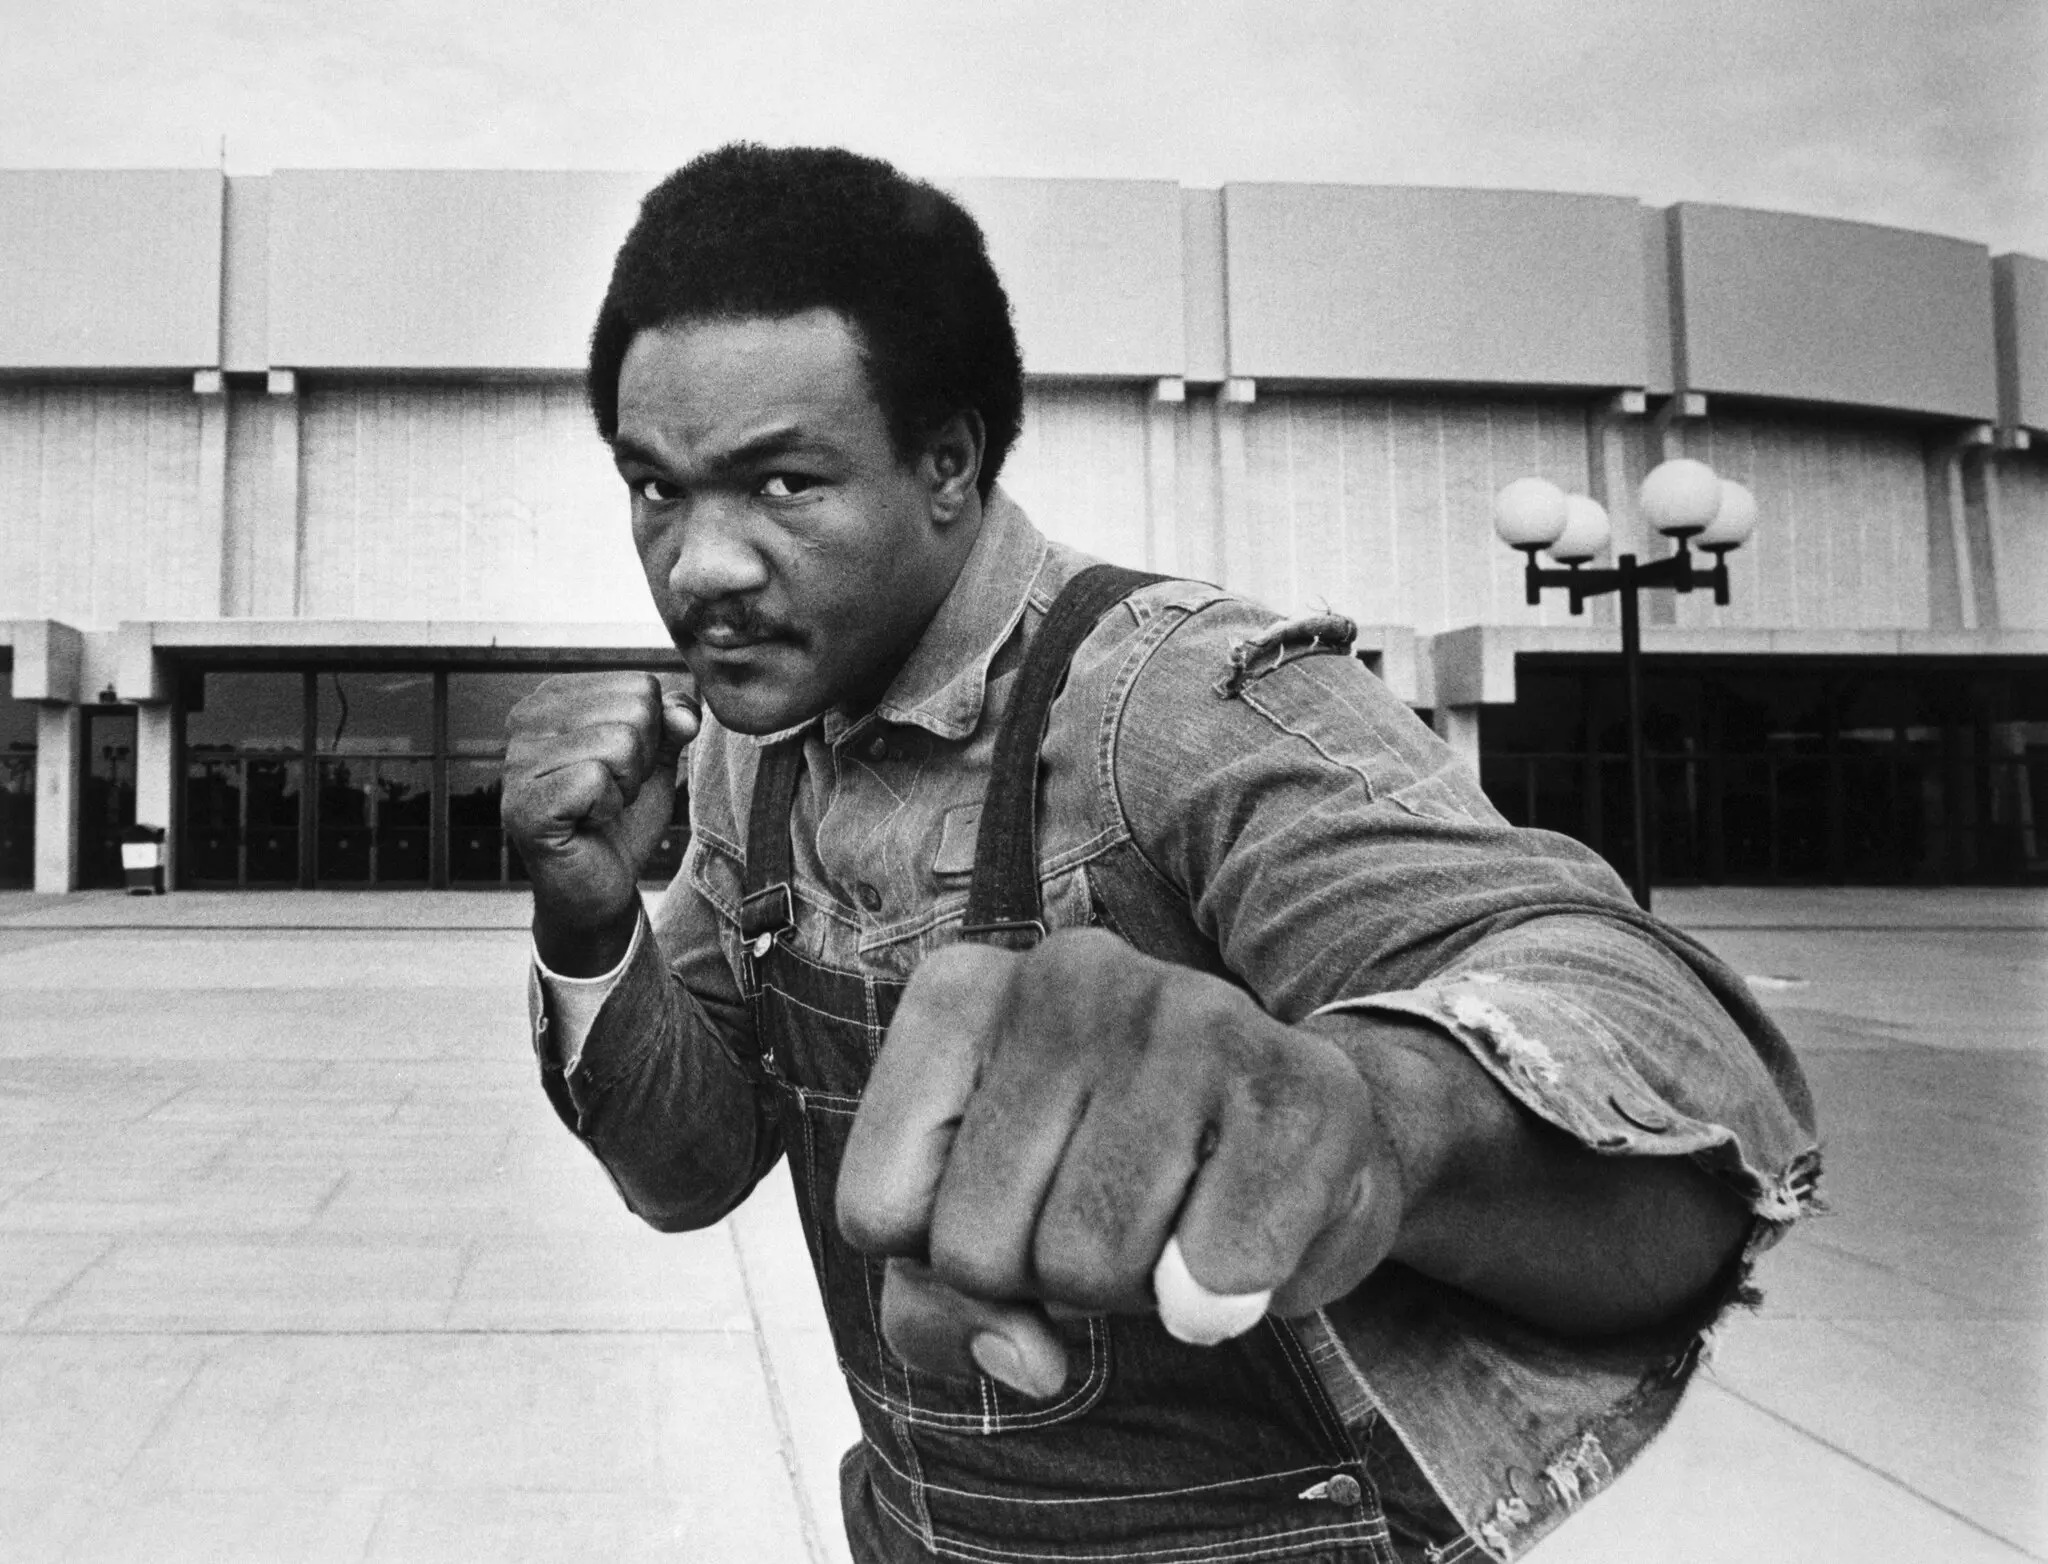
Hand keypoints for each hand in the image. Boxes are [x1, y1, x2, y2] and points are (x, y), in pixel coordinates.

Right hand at [502, 672, 699, 973]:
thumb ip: (672, 722)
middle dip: (641, 760)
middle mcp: (526, 720)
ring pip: (620, 742)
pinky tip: (586, 822)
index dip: (651, 734)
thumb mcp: (655, 759)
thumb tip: (685, 713)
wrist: (599, 885)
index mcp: (554, 698)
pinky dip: (608, 808)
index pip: (639, 685)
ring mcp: (518, 762)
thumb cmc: (621, 818)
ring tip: (598, 806)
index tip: (620, 767)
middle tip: (610, 790)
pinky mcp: (524, 804)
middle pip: (634, 709)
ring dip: (625, 786)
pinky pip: (596, 779)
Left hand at [836, 929, 1408, 1396]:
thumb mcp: (979, 1227)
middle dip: (1041, 1278)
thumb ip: (937, 1306)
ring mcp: (1188, 1012)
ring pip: (1088, 1262)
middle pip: (976, 1249)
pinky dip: (1226, 1296)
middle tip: (1104, 1215)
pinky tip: (1243, 1226)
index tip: (1010, 1206)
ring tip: (1172, 1212)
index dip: (940, 1259)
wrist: (1294, 1142)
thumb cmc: (1105, 1177)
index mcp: (960, 993)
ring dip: (1135, 1288)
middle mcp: (1065, 972)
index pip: (877, 1210)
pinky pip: (1217, 1269)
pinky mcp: (1298, 1083)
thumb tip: (1023, 1361)